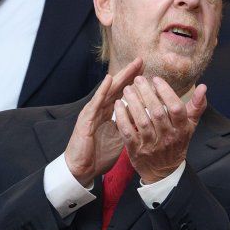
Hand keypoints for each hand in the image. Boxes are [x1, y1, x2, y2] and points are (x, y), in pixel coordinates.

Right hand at [65, 58, 142, 185]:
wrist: (82, 169)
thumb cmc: (99, 154)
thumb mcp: (121, 138)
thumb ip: (130, 126)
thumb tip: (147, 119)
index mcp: (108, 113)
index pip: (123, 93)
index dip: (134, 82)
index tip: (147, 71)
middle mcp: (99, 110)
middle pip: (116, 88)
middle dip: (129, 74)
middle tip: (141, 60)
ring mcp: (91, 113)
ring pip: (107, 91)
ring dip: (119, 77)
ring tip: (130, 66)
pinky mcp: (85, 120)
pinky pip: (95, 103)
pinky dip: (102, 91)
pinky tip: (109, 80)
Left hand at [114, 77, 207, 183]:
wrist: (163, 171)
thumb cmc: (177, 143)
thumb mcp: (190, 126)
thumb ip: (197, 106)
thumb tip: (203, 86)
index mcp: (182, 129)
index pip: (176, 108)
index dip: (166, 92)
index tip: (156, 79)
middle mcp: (168, 137)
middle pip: (157, 112)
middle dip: (147, 93)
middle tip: (138, 80)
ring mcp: (152, 144)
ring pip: (141, 121)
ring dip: (133, 103)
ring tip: (127, 89)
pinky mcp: (136, 150)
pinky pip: (128, 131)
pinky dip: (122, 117)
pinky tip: (119, 105)